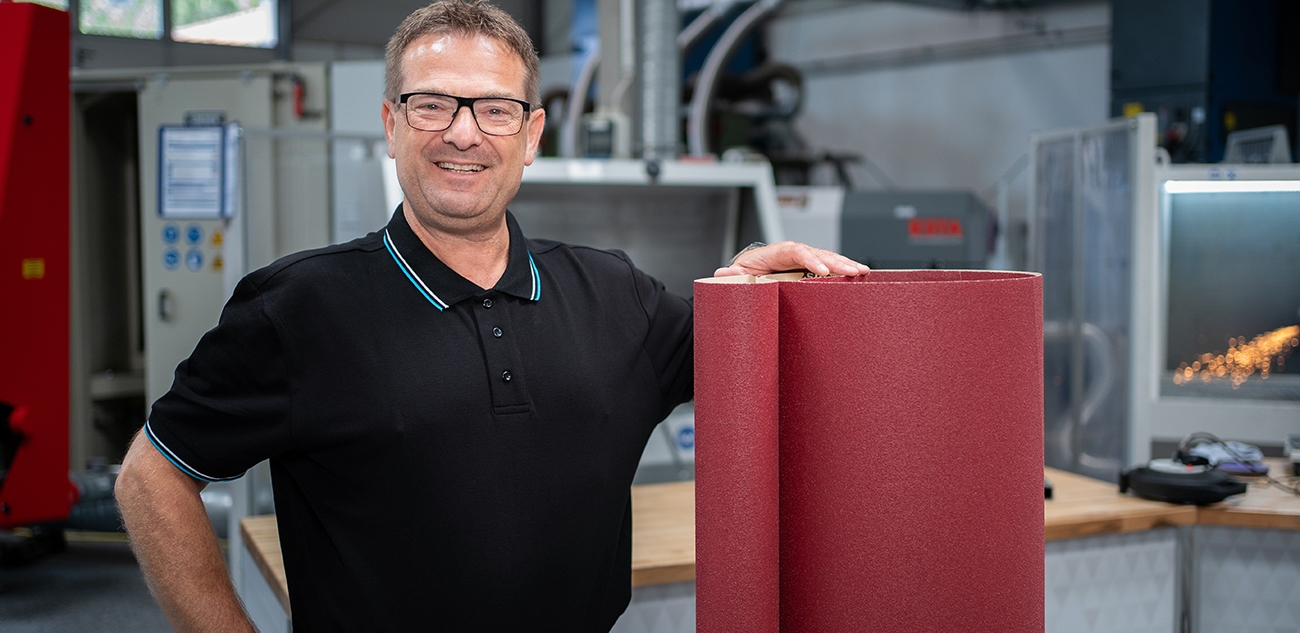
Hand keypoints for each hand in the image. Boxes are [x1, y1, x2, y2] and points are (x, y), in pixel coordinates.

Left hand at [714, 241, 870, 276]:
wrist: (751, 270)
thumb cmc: (747, 270)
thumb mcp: (738, 273)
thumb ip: (733, 274)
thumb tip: (724, 273)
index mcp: (778, 252)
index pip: (796, 251)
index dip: (810, 259)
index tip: (822, 271)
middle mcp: (795, 252)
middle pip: (819, 253)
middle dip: (837, 262)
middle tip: (853, 271)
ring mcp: (806, 259)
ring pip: (828, 258)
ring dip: (846, 264)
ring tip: (862, 272)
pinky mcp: (812, 268)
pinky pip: (830, 267)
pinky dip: (844, 270)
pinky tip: (860, 275)